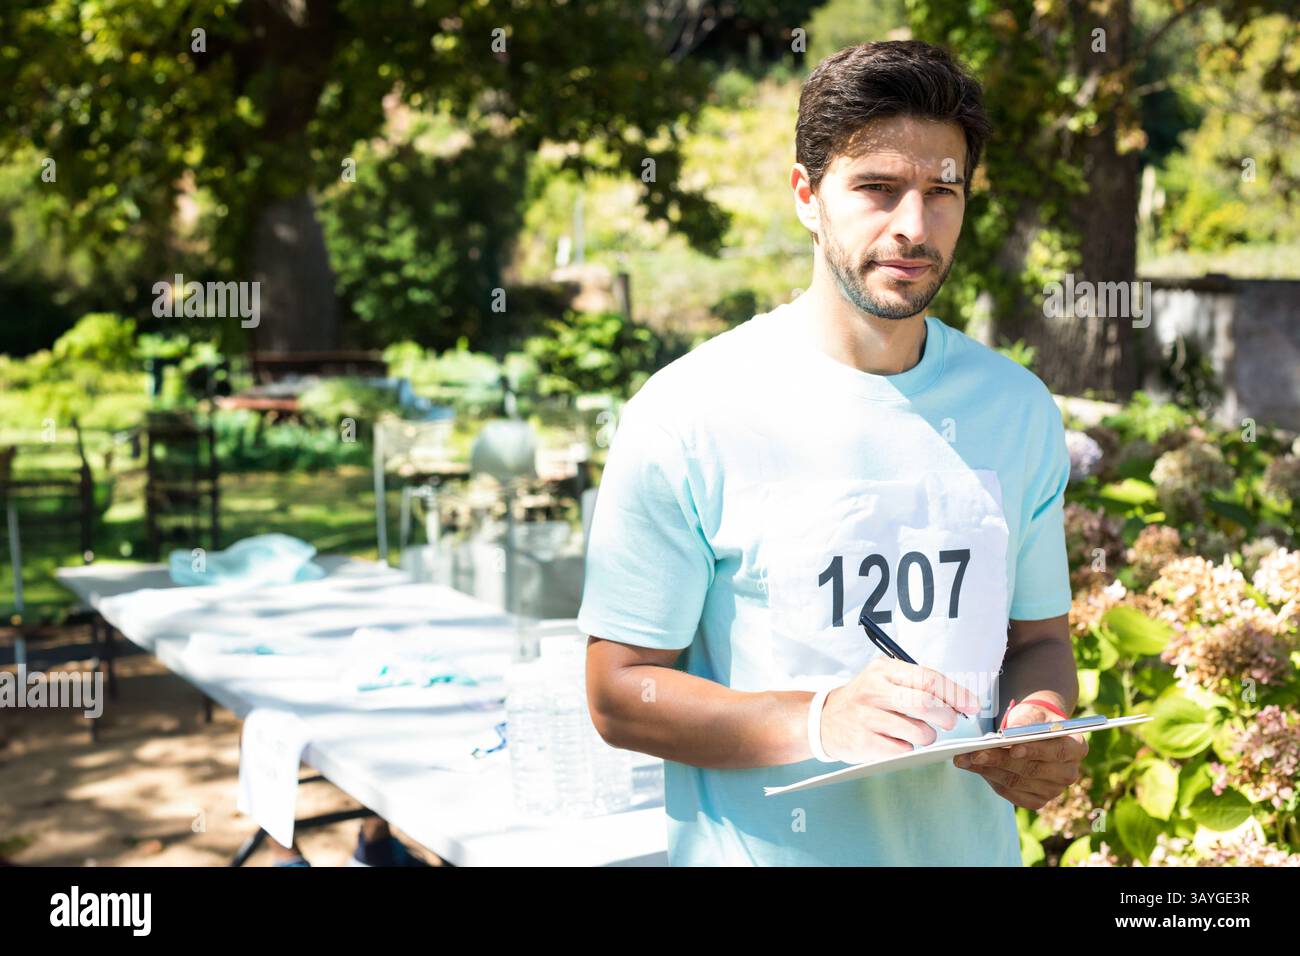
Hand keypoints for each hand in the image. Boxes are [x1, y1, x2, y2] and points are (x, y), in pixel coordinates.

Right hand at [820, 657, 980, 763]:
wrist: (824, 719)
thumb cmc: (865, 699)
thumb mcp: (885, 678)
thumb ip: (918, 684)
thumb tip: (960, 700)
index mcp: (884, 670)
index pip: (928, 678)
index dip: (955, 693)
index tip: (971, 705)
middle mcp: (873, 691)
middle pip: (925, 704)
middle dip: (946, 717)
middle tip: (949, 722)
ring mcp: (866, 717)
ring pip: (918, 732)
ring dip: (927, 736)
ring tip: (918, 732)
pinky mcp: (863, 742)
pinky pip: (902, 750)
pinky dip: (908, 748)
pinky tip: (897, 741)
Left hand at [952, 698, 1087, 809]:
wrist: (1034, 731)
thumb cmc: (1034, 719)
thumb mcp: (1032, 712)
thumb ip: (1025, 722)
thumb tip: (1008, 735)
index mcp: (1076, 747)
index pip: (1056, 752)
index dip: (1034, 751)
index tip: (1011, 747)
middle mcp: (1069, 772)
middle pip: (1032, 770)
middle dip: (999, 760)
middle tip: (973, 752)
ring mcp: (1053, 789)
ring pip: (1017, 782)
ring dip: (988, 770)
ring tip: (964, 759)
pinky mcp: (1036, 800)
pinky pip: (1010, 793)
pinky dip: (989, 779)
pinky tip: (973, 767)